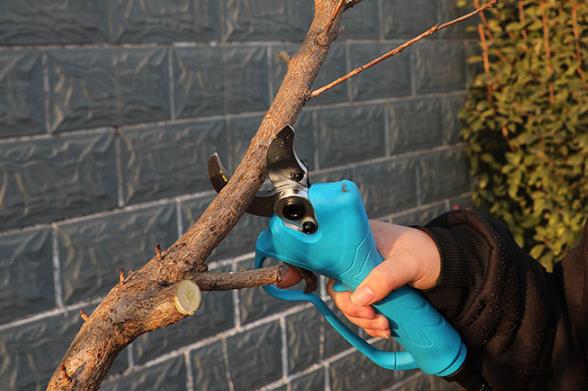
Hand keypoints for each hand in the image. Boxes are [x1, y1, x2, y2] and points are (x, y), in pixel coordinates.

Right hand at [278, 220, 440, 338]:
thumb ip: (384, 277)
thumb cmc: (425, 254)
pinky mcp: (372, 292)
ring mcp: (362, 276)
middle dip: (350, 306)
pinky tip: (385, 328)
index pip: (321, 248)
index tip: (284, 278)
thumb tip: (359, 297)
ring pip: (347, 302)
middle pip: (334, 286)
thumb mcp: (406, 263)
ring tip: (385, 325)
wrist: (447, 268)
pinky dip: (370, 323)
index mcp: (355, 240)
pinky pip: (361, 311)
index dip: (298, 263)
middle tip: (372, 316)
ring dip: (362, 319)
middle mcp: (353, 258)